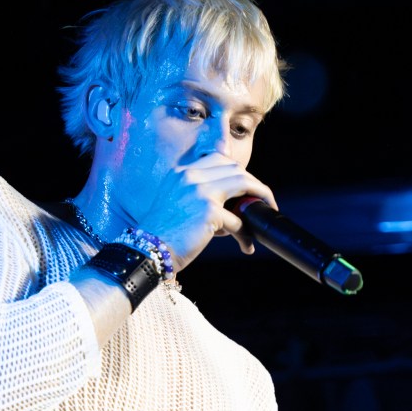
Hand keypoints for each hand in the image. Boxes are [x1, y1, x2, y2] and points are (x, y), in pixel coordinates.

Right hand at [137, 154, 277, 270]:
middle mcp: (190, 176)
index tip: (247, 188)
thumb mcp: (175, 203)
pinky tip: (246, 245)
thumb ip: (196, 194)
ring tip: (264, 216)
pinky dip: (245, 234)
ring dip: (259, 200)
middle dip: (255, 185)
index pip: (219, 159)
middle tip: (264, 203)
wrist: (147, 251)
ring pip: (244, 184)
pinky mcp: (209, 211)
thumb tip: (232, 204)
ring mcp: (200, 191)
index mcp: (181, 172)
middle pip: (236, 169)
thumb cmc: (162, 234)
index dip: (238, 172)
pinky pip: (238, 220)